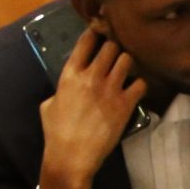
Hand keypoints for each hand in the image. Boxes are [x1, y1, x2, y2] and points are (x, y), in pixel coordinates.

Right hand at [36, 24, 144, 188]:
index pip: (86, 41)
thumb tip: (68, 86)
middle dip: (115, 47)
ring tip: (128, 70)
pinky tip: (137, 89)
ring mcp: (110, 89)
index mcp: (70, 74)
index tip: (101, 31)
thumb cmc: (56, 132)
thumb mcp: (48, 105)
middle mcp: (91, 76)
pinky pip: (141, 83)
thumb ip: (61, 89)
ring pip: (127, 59)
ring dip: (128, 62)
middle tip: (117, 55)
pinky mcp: (125, 104)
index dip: (96, 32)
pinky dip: (141, 84)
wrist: (72, 157)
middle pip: (111, 46)